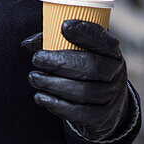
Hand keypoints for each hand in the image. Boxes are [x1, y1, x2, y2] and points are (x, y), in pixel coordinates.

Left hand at [22, 19, 132, 140]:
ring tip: (34, 78)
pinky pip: (80, 113)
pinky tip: (40, 97)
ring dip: (54, 84)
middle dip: (61, 62)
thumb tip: (26, 44)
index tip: (63, 26)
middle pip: (92, 66)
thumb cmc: (82, 69)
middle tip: (37, 59)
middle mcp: (116, 73)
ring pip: (84, 91)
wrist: (103, 104)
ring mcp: (112, 96)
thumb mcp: (76, 51)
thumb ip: (52, 41)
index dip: (86, 32)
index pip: (104, 40)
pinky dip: (57, 105)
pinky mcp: (103, 117)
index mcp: (112, 52)